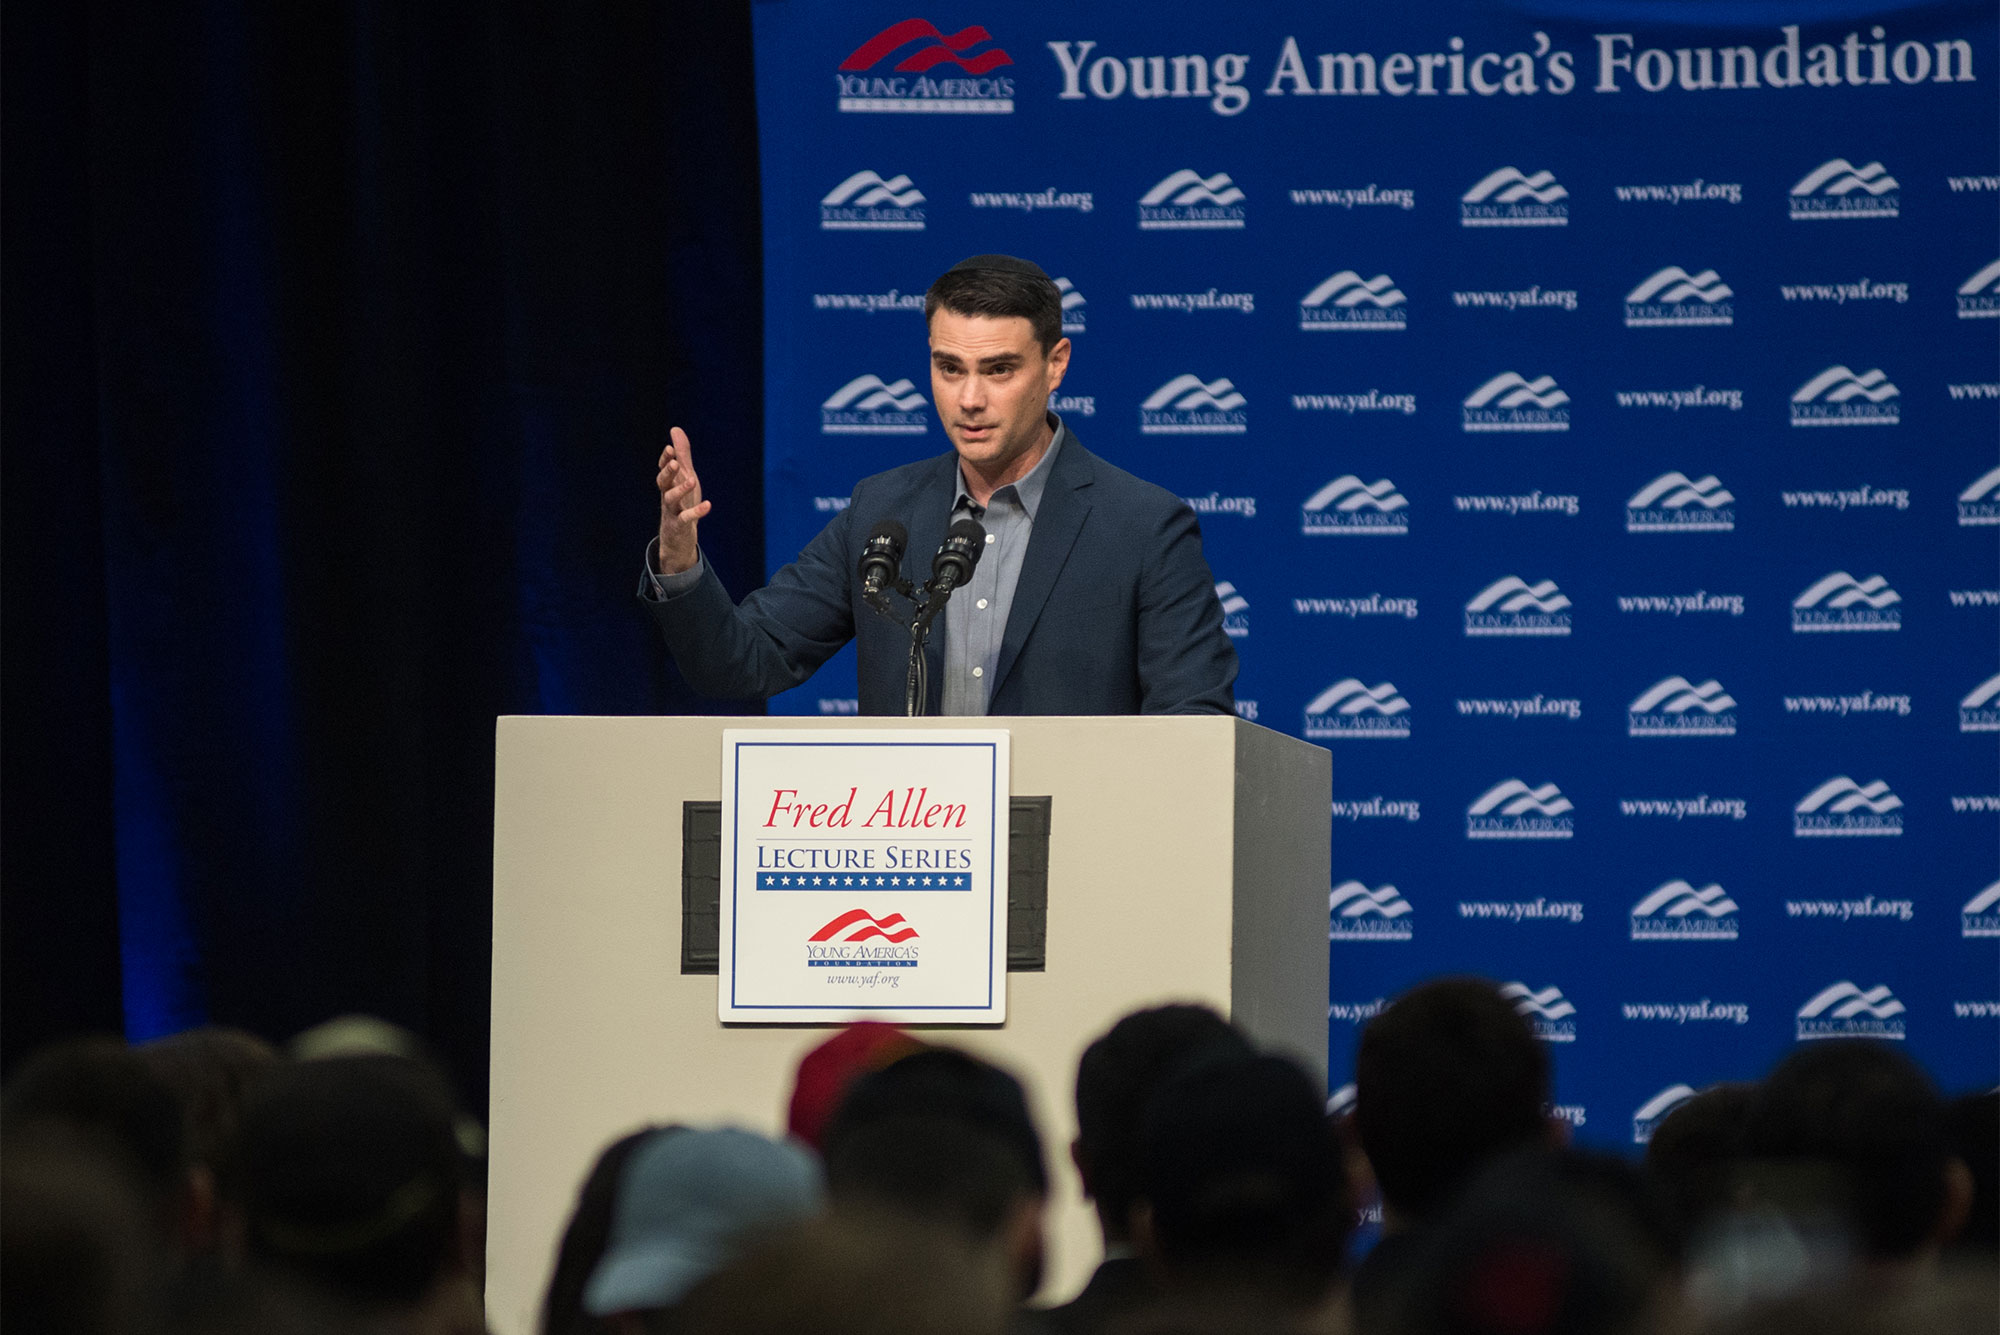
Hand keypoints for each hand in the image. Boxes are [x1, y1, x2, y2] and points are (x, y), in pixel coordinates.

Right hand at [656, 426, 710, 574]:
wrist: (677, 537)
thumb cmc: (681, 502)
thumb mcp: (684, 476)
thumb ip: (681, 455)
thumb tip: (675, 429)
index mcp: (668, 484)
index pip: (663, 470)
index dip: (665, 460)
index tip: (670, 448)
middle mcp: (667, 496)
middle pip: (663, 482)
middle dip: (668, 472)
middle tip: (674, 463)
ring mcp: (672, 511)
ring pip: (671, 499)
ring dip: (681, 490)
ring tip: (692, 480)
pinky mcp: (680, 526)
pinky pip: (686, 518)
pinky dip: (696, 512)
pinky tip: (708, 505)